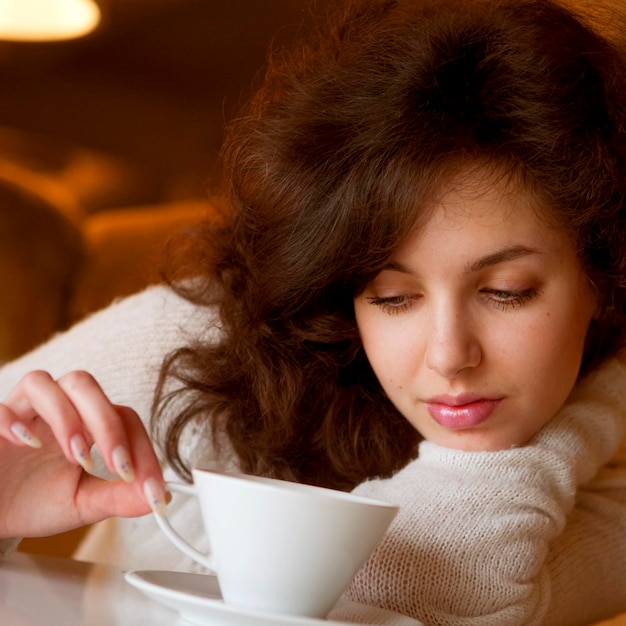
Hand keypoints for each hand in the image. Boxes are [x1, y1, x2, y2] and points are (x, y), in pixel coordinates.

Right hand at [0, 370, 166, 538]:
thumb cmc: (31, 502)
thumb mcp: (81, 503)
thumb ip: (117, 497)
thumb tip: (158, 497)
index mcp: (84, 423)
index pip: (122, 416)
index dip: (143, 448)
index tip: (152, 488)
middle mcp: (55, 409)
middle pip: (86, 386)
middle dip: (108, 424)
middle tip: (119, 466)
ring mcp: (21, 411)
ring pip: (45, 383)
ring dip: (67, 418)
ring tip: (76, 458)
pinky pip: (0, 407)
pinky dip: (15, 421)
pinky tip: (28, 444)